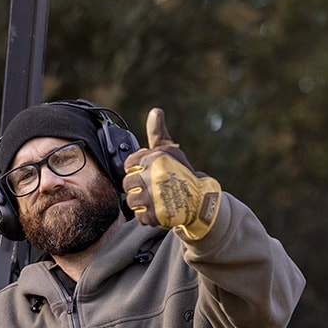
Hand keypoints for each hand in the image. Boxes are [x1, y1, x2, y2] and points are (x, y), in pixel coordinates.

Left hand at [122, 108, 221, 239]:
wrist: (200, 200)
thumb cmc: (182, 173)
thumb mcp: (170, 150)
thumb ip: (158, 132)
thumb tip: (155, 111)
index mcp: (154, 159)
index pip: (128, 164)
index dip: (136, 169)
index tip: (146, 172)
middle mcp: (153, 177)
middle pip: (127, 183)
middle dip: (137, 185)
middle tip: (151, 187)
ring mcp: (153, 197)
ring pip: (130, 200)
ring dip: (140, 201)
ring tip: (153, 199)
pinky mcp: (155, 215)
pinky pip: (139, 216)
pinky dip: (146, 215)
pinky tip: (157, 209)